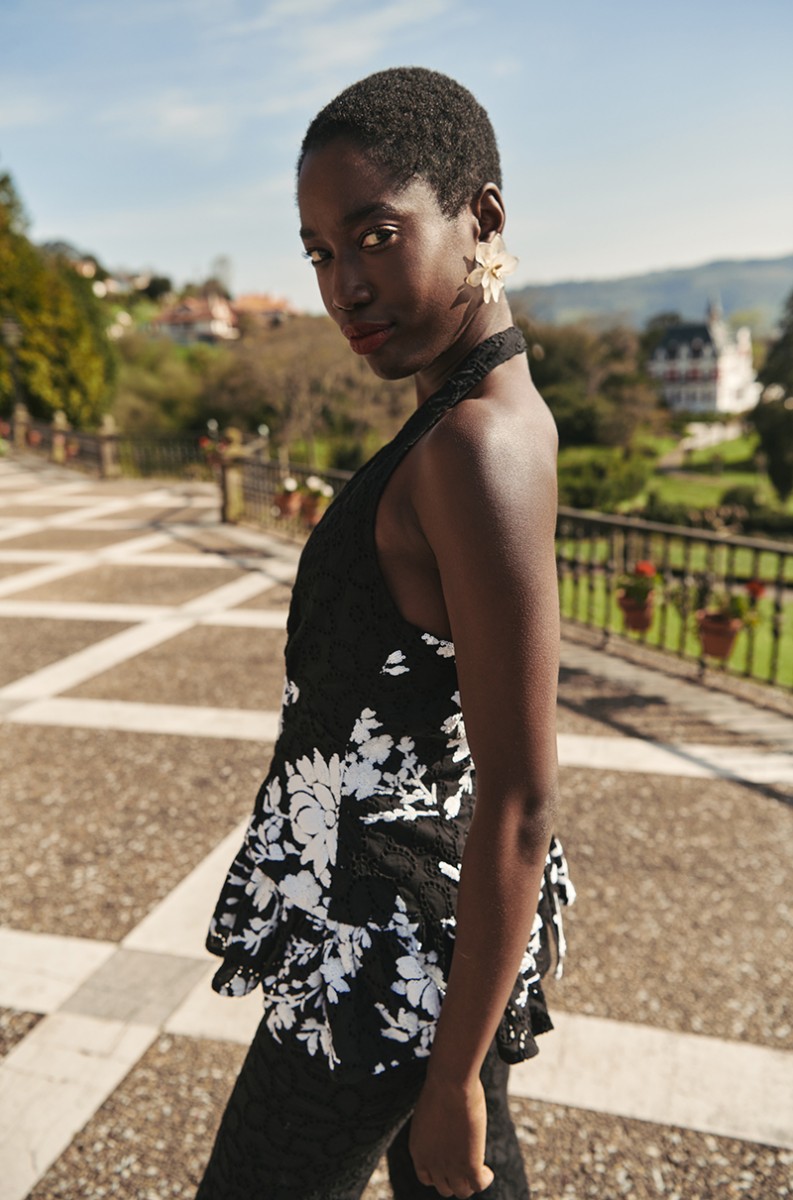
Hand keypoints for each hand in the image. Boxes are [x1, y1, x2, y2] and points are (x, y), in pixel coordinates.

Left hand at [408, 1073, 494, 1197]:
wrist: (450, 1084)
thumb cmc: (441, 1088)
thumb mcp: (431, 1111)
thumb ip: (435, 1126)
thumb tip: (447, 1124)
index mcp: (418, 1151)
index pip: (426, 1178)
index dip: (439, 1174)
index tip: (449, 1164)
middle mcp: (432, 1163)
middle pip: (445, 1188)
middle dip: (455, 1178)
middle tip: (466, 1164)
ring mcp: (450, 1166)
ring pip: (462, 1191)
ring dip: (470, 1182)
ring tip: (479, 1169)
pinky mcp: (469, 1165)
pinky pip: (479, 1185)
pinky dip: (485, 1179)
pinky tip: (488, 1170)